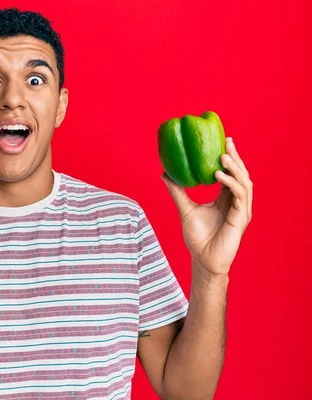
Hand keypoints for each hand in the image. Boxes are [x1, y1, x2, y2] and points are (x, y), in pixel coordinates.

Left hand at [161, 137, 252, 276]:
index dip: (230, 158)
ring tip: (222, 156)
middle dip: (236, 157)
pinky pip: (239, 196)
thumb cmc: (197, 237)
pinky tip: (219, 175)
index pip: (231, 173)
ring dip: (234, 168)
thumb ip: (177, 191)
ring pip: (244, 183)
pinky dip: (230, 184)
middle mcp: (236, 202)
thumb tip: (165, 173)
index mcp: (226, 198)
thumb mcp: (184, 209)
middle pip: (241, 174)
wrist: (202, 259)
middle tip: (228, 141)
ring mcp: (241, 210)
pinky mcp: (241, 218)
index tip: (224, 140)